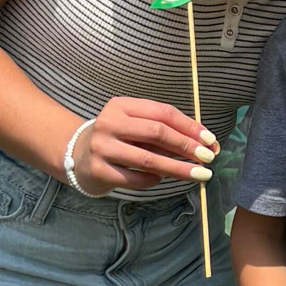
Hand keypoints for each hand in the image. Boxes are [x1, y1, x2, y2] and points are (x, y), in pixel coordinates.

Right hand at [69, 97, 216, 195]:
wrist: (75, 155)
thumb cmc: (115, 139)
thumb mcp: (133, 125)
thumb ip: (162, 131)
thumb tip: (203, 144)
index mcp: (121, 106)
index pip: (163, 113)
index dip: (190, 126)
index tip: (210, 140)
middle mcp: (110, 123)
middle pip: (157, 133)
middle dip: (187, 146)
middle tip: (208, 158)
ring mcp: (102, 148)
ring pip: (149, 159)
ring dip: (178, 168)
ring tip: (200, 175)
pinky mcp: (99, 171)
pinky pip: (136, 178)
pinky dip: (155, 179)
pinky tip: (163, 178)